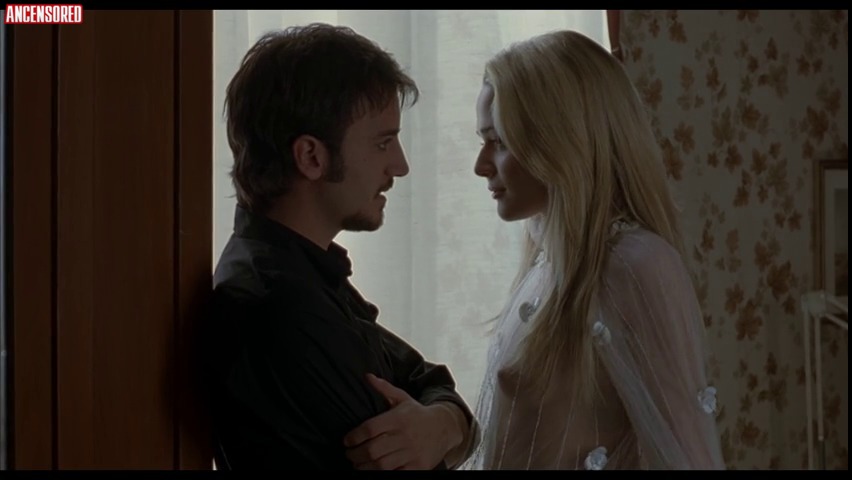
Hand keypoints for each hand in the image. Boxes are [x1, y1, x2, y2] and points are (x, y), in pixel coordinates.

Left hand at [343, 374, 462, 469]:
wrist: (445, 428)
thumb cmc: (417, 414)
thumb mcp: (402, 398)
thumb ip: (384, 388)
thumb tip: (367, 376)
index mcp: (398, 419)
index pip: (370, 429)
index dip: (354, 436)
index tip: (346, 440)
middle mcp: (404, 436)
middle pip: (372, 450)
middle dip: (355, 455)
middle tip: (349, 454)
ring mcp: (411, 453)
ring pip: (381, 465)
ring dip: (364, 467)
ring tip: (358, 465)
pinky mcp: (417, 467)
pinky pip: (396, 474)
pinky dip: (382, 474)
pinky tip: (375, 470)